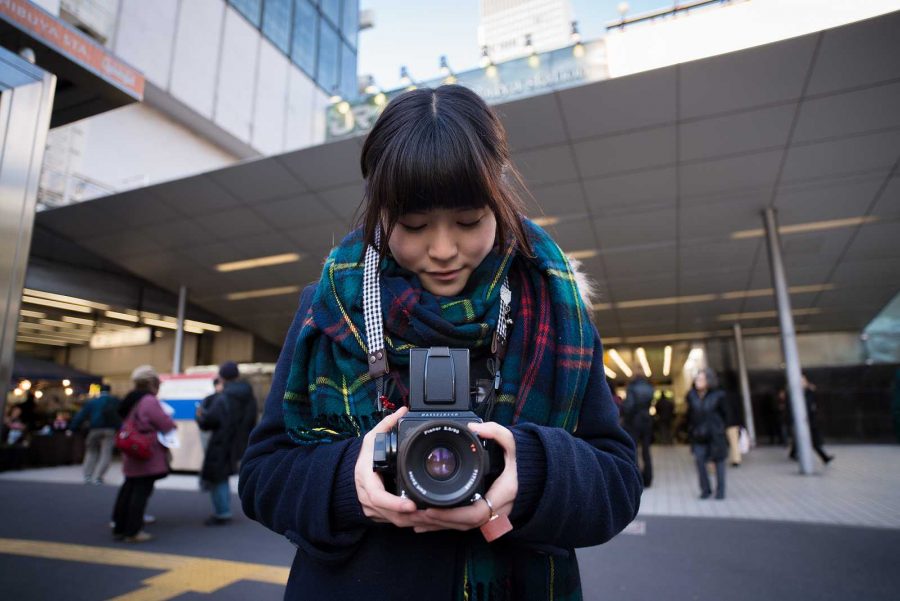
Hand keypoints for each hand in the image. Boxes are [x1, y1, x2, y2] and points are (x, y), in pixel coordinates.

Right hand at [354, 407, 420, 526]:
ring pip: (394, 521)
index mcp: (366, 479)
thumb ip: (386, 425)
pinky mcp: (380, 515)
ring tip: (433, 519)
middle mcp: (368, 498)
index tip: (411, 505)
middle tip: (431, 515)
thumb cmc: (363, 458)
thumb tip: (403, 410)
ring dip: (413, 523)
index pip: (378, 497)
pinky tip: (426, 521)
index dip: (394, 503)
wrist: (346, 475)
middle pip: (390, 515)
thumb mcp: (370, 438)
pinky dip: (410, 523)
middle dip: (411, 517)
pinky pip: (395, 522)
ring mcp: (373, 509)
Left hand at [412, 421, 517, 533]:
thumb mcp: (513, 444)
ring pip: (460, 526)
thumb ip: (497, 433)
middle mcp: (495, 510)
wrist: (534, 476)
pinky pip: (462, 524)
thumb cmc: (521, 462)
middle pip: (462, 524)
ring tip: (414, 518)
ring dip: (437, 525)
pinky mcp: (482, 514)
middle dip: (437, 522)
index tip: (431, 509)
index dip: (452, 515)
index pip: (475, 513)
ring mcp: (489, 515)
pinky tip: (425, 524)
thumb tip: (476, 427)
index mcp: (502, 494)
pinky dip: (443, 525)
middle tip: (414, 513)